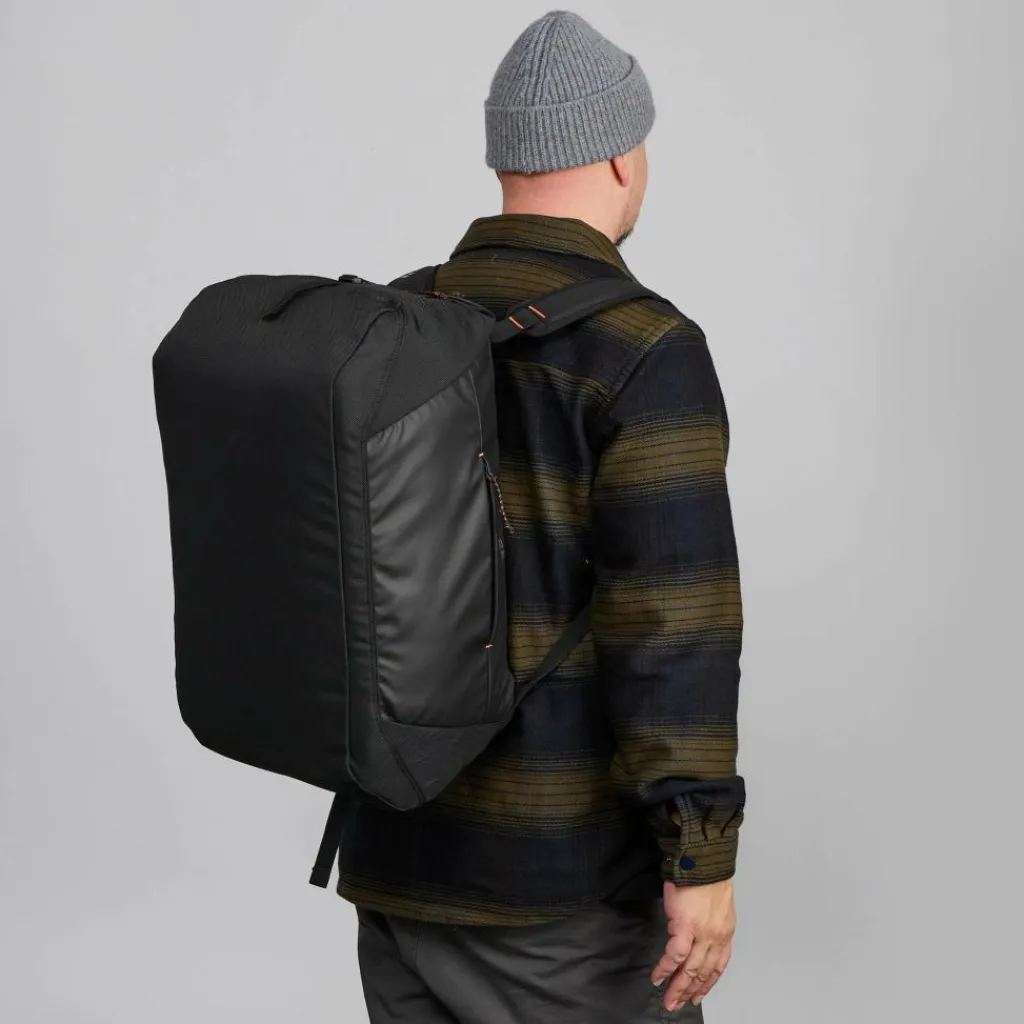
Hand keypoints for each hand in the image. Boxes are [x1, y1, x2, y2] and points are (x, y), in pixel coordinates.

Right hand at [651, 878, 734, 1011]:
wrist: (702, 860)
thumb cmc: (706, 876)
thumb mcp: (716, 905)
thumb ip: (709, 924)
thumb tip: (696, 936)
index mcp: (725, 931)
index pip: (718, 965)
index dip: (707, 983)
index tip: (698, 995)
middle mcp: (716, 936)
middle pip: (703, 972)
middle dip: (690, 991)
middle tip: (678, 1004)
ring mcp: (702, 933)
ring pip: (690, 969)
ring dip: (677, 987)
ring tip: (668, 999)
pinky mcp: (684, 926)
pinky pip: (674, 955)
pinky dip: (665, 969)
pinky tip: (658, 977)